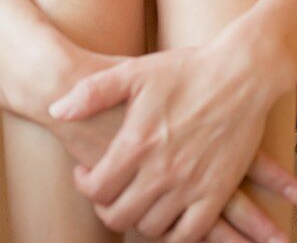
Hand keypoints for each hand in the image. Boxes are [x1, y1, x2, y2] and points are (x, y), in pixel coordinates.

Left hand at [47, 40, 296, 242]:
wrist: (241, 72)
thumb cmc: (185, 69)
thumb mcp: (133, 71)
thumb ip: (91, 92)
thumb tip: (56, 110)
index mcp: (138, 143)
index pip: (97, 189)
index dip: (86, 186)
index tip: (88, 173)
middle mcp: (162, 171)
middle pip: (120, 215)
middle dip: (108, 206)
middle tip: (110, 191)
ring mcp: (192, 185)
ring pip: (152, 227)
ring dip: (139, 217)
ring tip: (137, 197)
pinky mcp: (218, 192)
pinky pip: (190, 233)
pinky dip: (174, 233)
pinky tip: (167, 215)